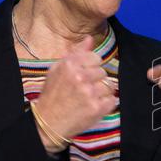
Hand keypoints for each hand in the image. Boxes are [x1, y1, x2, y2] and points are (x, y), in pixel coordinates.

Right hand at [34, 35, 116, 151]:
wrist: (47, 122)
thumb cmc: (53, 95)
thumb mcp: (57, 70)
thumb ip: (76, 53)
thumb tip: (89, 38)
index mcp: (69, 65)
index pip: (96, 57)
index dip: (91, 67)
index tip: (84, 75)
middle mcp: (80, 77)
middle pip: (103, 72)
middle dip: (96, 81)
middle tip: (83, 90)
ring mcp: (89, 93)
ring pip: (109, 86)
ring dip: (101, 93)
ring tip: (87, 99)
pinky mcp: (97, 108)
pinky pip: (112, 100)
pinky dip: (106, 104)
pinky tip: (93, 107)